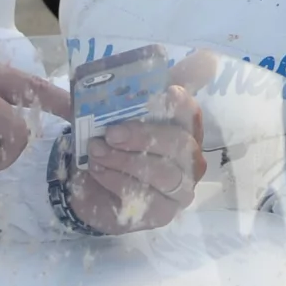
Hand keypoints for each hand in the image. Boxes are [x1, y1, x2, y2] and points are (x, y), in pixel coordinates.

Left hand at [69, 85, 203, 232]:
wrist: (92, 184)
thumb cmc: (112, 143)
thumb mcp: (114, 114)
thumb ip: (128, 94)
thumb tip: (134, 74)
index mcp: (184, 126)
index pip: (192, 111)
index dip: (183, 102)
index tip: (168, 92)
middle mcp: (190, 156)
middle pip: (180, 143)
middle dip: (144, 135)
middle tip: (111, 133)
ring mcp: (181, 187)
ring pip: (163, 172)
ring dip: (124, 160)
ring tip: (95, 151)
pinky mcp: (163, 212)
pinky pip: (142, 195)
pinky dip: (114, 179)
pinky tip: (96, 169)